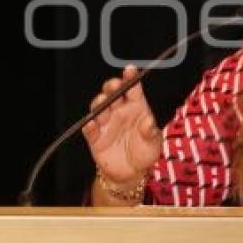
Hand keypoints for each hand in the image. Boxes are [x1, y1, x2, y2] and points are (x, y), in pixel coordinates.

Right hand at [82, 65, 161, 187]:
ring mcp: (106, 124)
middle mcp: (119, 112)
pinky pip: (90, 130)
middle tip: (114, 85)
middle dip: (112, 87)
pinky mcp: (95, 138)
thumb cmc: (145, 152)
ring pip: (99, 107)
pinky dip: (89, 126)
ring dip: (99, 102)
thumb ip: (150, 132)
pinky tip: (92, 123)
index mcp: (136, 108)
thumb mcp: (153, 143)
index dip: (130, 78)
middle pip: (113, 94)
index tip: (130, 69)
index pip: (132, 89)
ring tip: (103, 101)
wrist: (132, 173)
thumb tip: (148, 122)